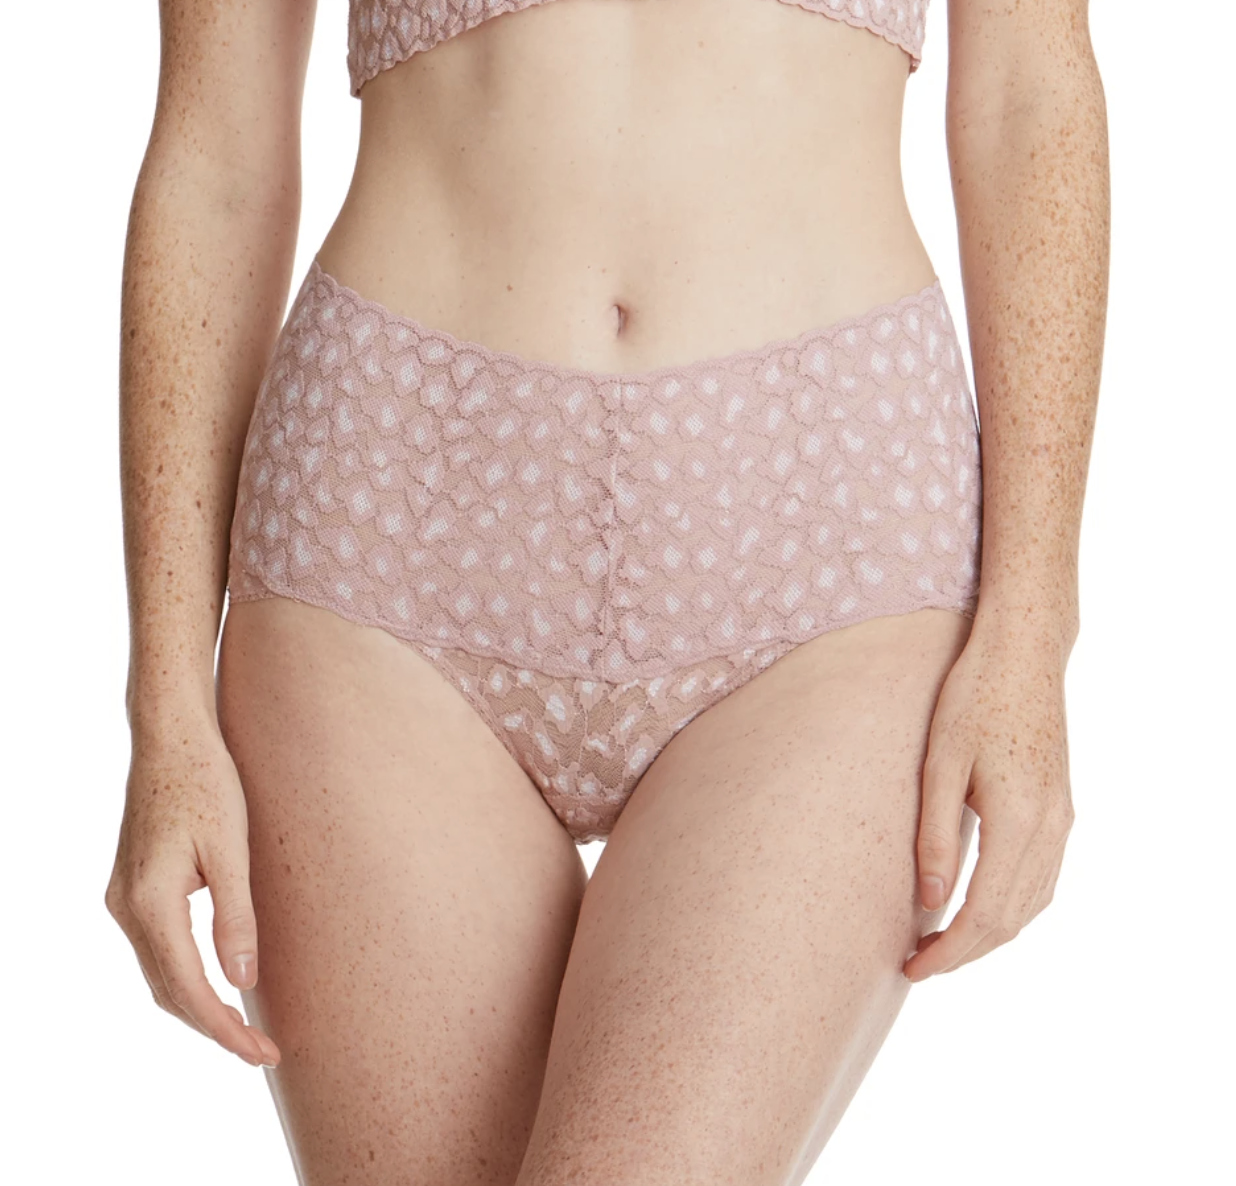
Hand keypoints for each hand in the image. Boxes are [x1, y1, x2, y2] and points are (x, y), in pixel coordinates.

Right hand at [104, 709, 280, 1067]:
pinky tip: (218, 982)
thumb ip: (237, 918)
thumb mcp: (232, 850)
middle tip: (263, 1051)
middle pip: (168, 991)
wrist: (171, 738)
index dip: (225, 1028)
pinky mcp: (131, 888)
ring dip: (198, 1005)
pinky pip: (158, 949)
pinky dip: (186, 975)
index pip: (189, 988)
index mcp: (151, 902)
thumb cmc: (208, 783)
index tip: (262, 1053)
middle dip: (214, 1027)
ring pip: (160, 974)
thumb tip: (243, 983)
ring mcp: (122, 899)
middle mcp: (126, 908)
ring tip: (246, 1029)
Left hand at [903, 619, 1074, 980]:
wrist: (1023, 655)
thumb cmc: (971, 699)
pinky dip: (1012, 907)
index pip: (984, 914)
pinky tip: (981, 907)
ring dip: (990, 934)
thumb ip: (936, 835)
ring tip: (942, 943)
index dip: (950, 952)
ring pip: (1032, 904)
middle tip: (918, 964)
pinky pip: (1043, 879)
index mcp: (1019, 821)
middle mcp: (1051, 829)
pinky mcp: (1062, 809)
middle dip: (965, 952)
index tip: (913, 967)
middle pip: (1011, 920)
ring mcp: (1063, 820)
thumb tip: (931, 901)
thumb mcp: (940, 764)